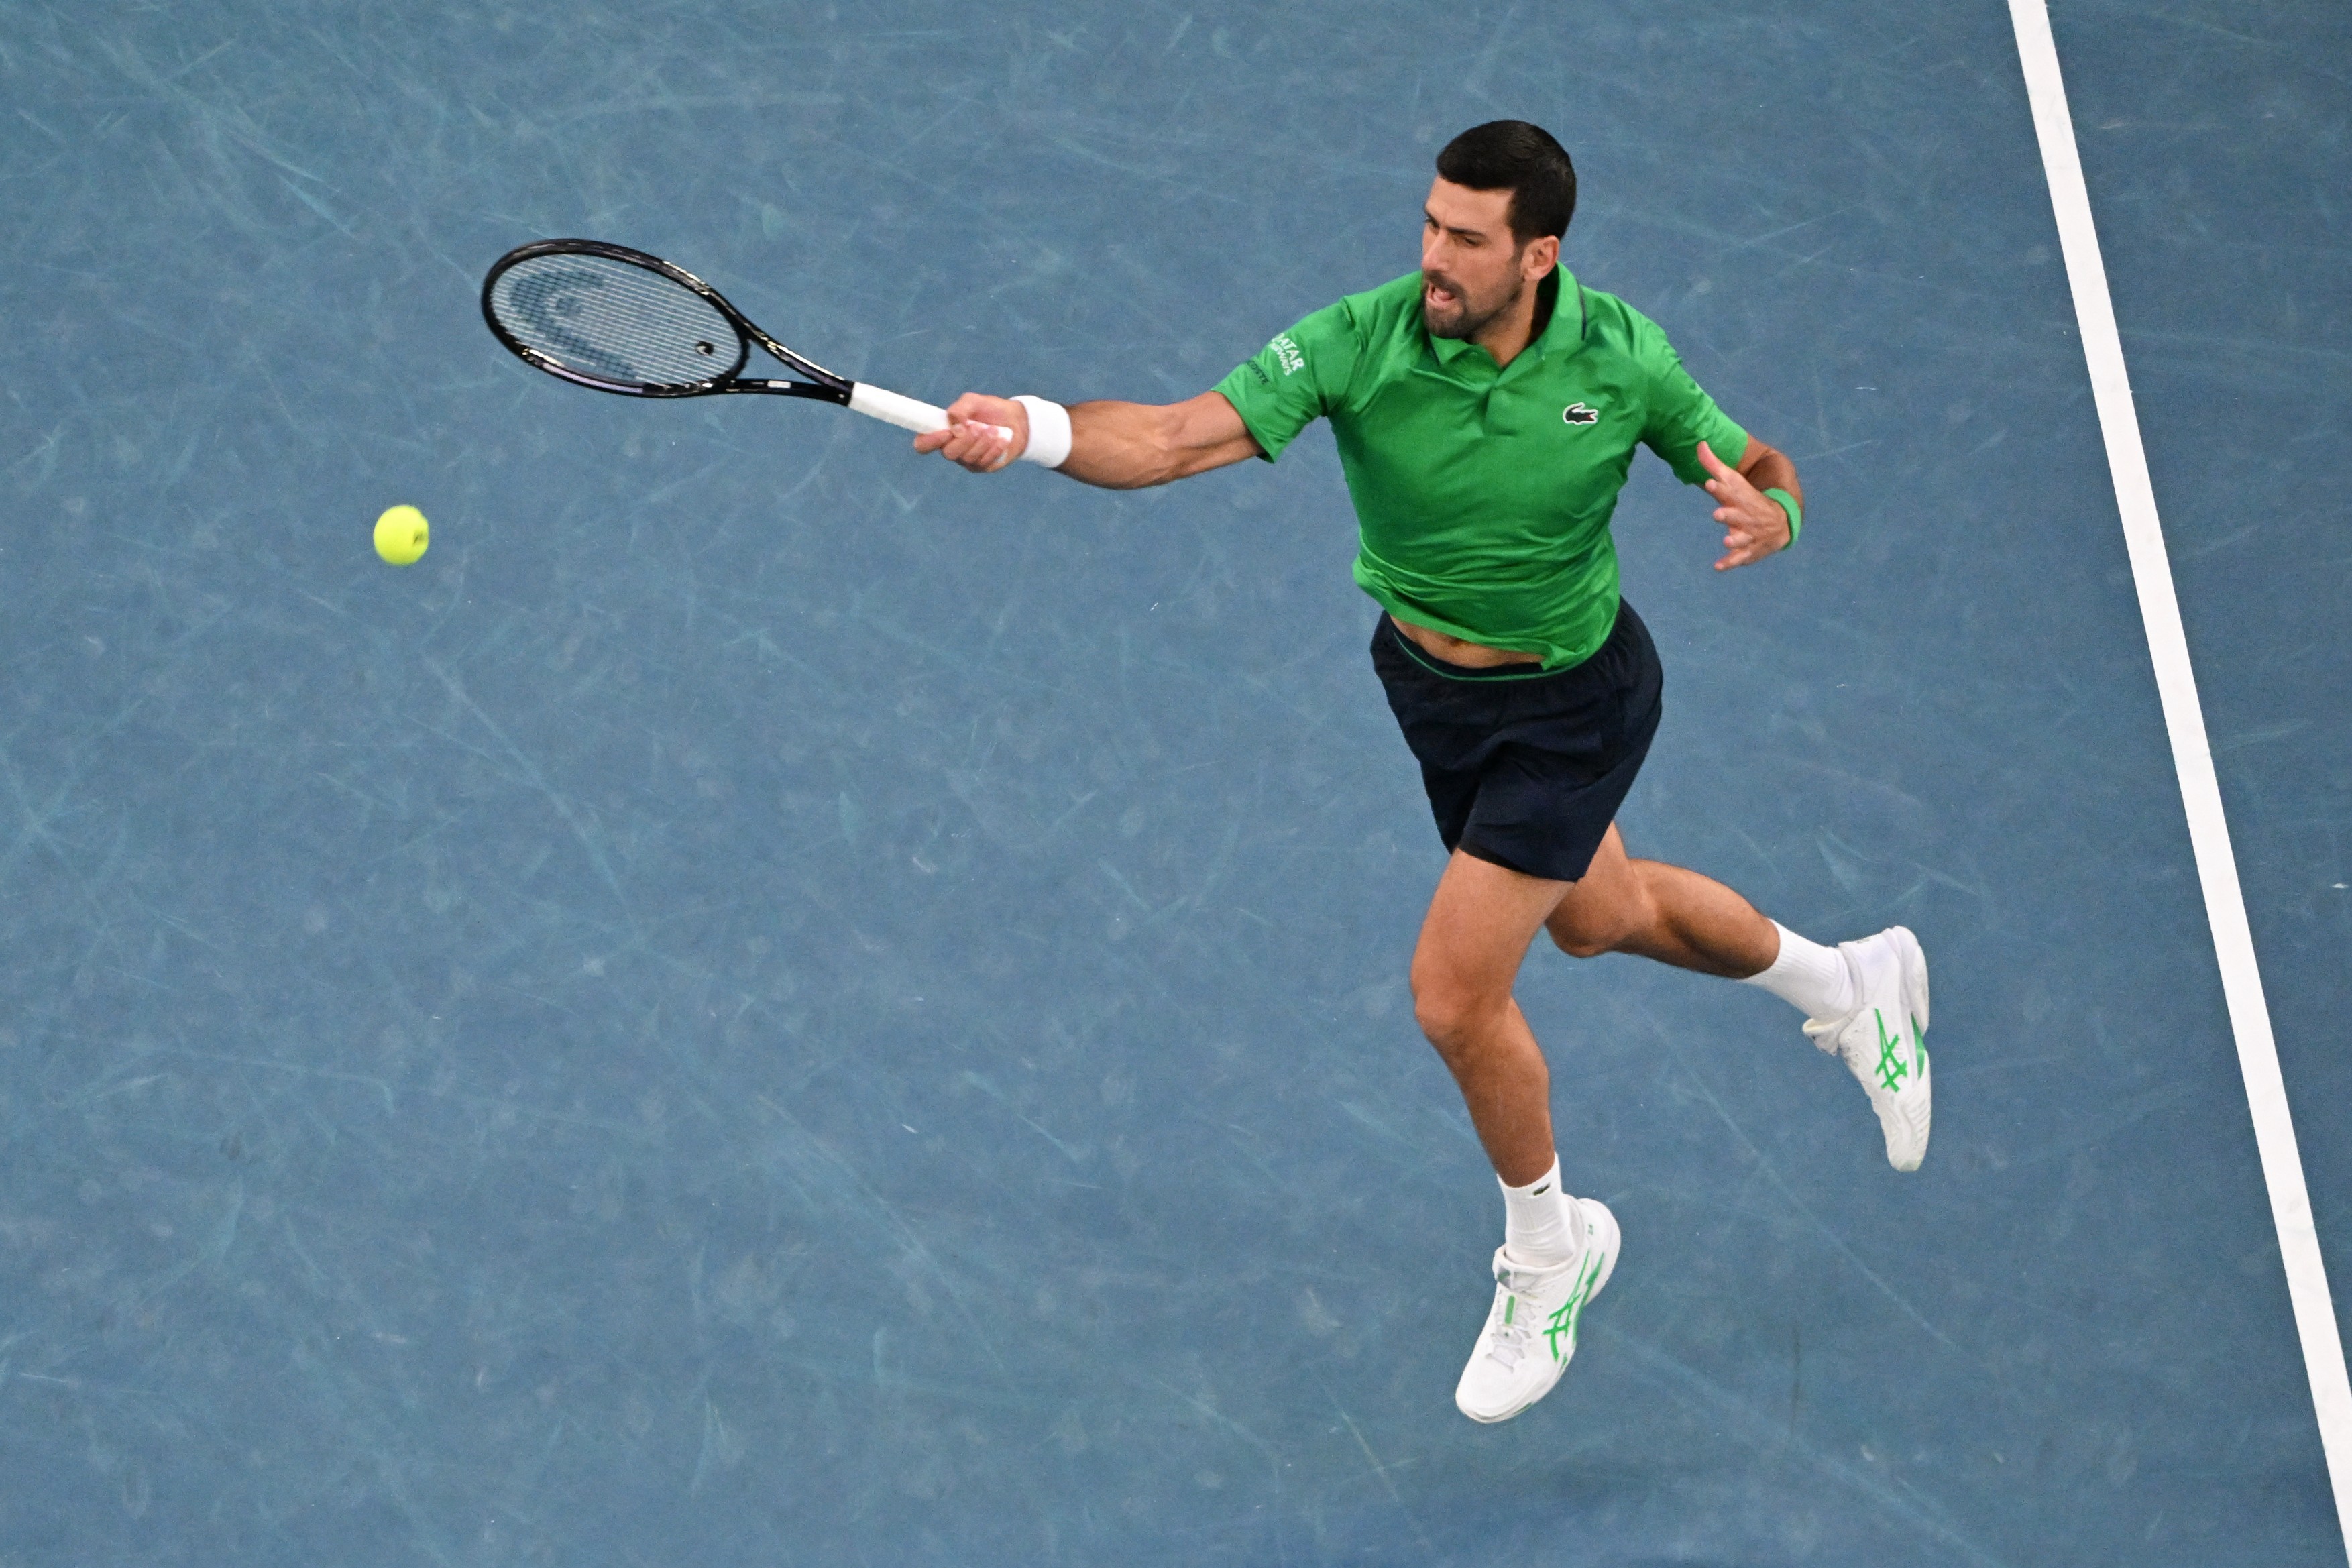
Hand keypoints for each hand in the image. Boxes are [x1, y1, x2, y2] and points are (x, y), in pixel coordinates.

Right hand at [912, 393, 1027, 471]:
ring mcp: (966, 460)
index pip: (923, 444)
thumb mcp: (973, 401)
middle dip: (966, 440)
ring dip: (983, 442)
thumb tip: (955, 426)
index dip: (929, 441)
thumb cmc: (989, 410)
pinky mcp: (982, 467)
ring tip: (994, 429)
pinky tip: (1002, 439)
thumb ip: (960, 409)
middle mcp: (951, 448)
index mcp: (942, 432)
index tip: (946, 432)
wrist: (1016, 420)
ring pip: (968, 458)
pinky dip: (994, 449)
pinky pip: (983, 463)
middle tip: (980, 426)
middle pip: (948, 453)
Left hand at [1697, 439, 1791, 570]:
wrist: (1781, 522)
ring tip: (1727, 541)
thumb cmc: (1749, 499)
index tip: (1710, 482)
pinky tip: (1717, 566)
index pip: (1731, 490)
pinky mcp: (1749, 550)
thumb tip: (1699, 444)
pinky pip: (1740, 558)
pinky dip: (1730, 563)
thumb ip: (1714, 465)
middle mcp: (1746, 516)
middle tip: (1717, 514)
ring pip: (1742, 538)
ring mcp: (1750, 534)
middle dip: (1728, 515)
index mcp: (1742, 498)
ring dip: (1735, 540)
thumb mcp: (1733, 482)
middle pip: (1737, 515)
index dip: (1720, 487)